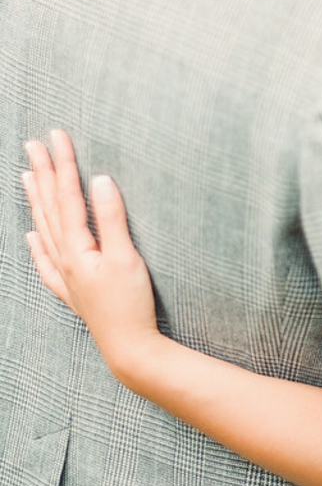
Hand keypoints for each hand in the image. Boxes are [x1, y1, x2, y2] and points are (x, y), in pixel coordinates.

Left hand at [23, 130, 160, 378]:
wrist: (129, 348)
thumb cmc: (131, 304)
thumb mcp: (127, 257)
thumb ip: (112, 218)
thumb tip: (101, 180)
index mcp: (78, 247)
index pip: (67, 196)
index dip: (63, 164)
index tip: (57, 136)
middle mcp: (65, 259)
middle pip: (50, 208)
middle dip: (43, 173)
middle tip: (33, 144)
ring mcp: (66, 276)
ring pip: (44, 229)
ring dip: (36, 200)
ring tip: (27, 175)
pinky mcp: (73, 291)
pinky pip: (45, 262)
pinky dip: (36, 245)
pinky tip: (30, 235)